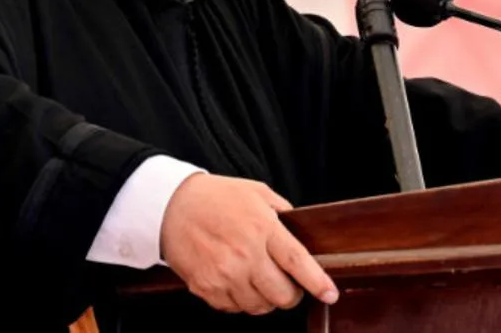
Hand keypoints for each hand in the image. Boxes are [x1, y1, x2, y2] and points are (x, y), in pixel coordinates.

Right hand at [160, 173, 338, 314]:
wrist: (170, 206)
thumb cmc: (215, 197)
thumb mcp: (256, 192)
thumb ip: (282, 212)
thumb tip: (300, 231)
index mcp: (262, 227)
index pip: (297, 262)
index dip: (317, 282)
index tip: (330, 294)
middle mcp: (245, 254)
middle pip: (282, 294)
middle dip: (291, 294)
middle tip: (288, 284)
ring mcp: (224, 274)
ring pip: (260, 306)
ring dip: (265, 298)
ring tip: (259, 280)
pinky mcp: (206, 288)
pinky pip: (235, 308)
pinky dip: (241, 300)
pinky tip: (237, 281)